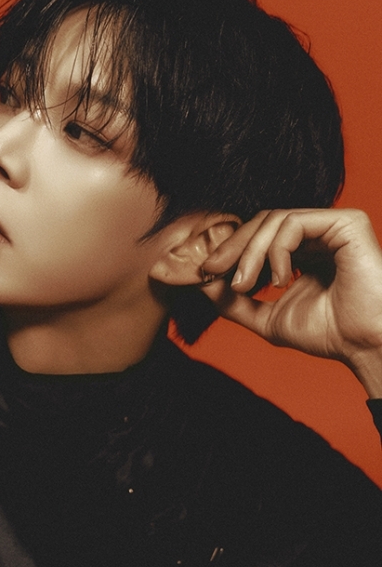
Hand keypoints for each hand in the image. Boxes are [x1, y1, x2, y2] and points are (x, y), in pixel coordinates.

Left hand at [201, 209, 381, 397]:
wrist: (366, 346)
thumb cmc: (329, 334)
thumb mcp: (267, 318)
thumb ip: (235, 302)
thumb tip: (202, 283)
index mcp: (303, 250)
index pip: (257, 234)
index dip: (229, 249)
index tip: (205, 272)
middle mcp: (318, 232)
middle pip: (261, 222)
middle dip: (231, 248)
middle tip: (212, 272)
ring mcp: (332, 224)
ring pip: (273, 219)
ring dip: (249, 252)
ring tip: (244, 285)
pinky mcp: (346, 221)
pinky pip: (294, 222)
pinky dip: (276, 249)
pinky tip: (280, 279)